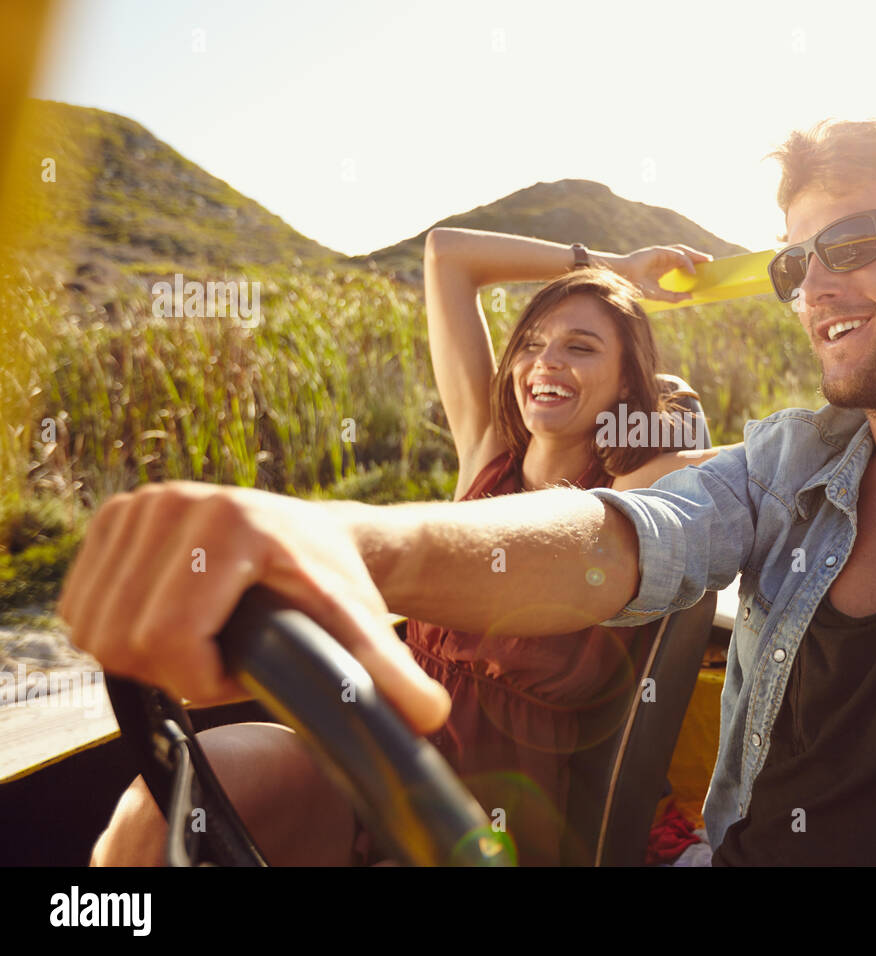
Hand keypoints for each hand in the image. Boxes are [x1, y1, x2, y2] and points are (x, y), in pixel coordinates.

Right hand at [57, 482, 449, 734]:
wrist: (320, 535)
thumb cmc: (337, 584)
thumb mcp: (361, 628)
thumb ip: (388, 674)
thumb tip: (429, 717)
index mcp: (230, 525)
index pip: (170, 640)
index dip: (202, 678)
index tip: (244, 668)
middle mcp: (175, 502)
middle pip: (126, 639)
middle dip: (173, 670)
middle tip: (223, 656)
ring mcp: (139, 503)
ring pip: (95, 627)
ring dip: (146, 654)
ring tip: (203, 637)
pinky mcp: (115, 514)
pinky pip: (81, 607)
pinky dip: (119, 629)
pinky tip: (171, 618)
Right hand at [610, 244, 712, 302]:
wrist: (623, 279)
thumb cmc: (637, 286)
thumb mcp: (659, 294)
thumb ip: (674, 296)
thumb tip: (691, 297)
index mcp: (663, 267)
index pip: (682, 263)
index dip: (693, 265)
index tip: (705, 270)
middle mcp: (664, 259)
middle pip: (685, 255)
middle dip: (698, 257)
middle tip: (710, 262)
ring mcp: (661, 254)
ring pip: (683, 251)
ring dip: (696, 255)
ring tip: (707, 260)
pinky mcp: (659, 251)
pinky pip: (677, 255)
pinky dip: (686, 261)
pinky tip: (693, 269)